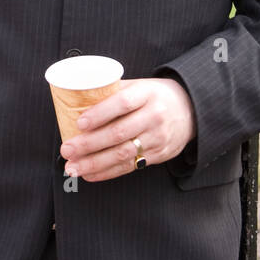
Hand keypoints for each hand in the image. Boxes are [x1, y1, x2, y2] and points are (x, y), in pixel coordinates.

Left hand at [59, 77, 195, 182]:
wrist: (191, 110)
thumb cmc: (156, 96)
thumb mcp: (140, 86)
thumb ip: (114, 91)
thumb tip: (78, 98)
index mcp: (147, 94)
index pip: (122, 103)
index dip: (100, 114)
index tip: (79, 123)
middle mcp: (154, 116)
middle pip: (118, 133)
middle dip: (89, 144)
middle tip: (67, 149)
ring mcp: (157, 138)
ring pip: (122, 154)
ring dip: (94, 163)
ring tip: (73, 167)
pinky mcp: (158, 155)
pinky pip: (130, 167)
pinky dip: (107, 172)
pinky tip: (89, 174)